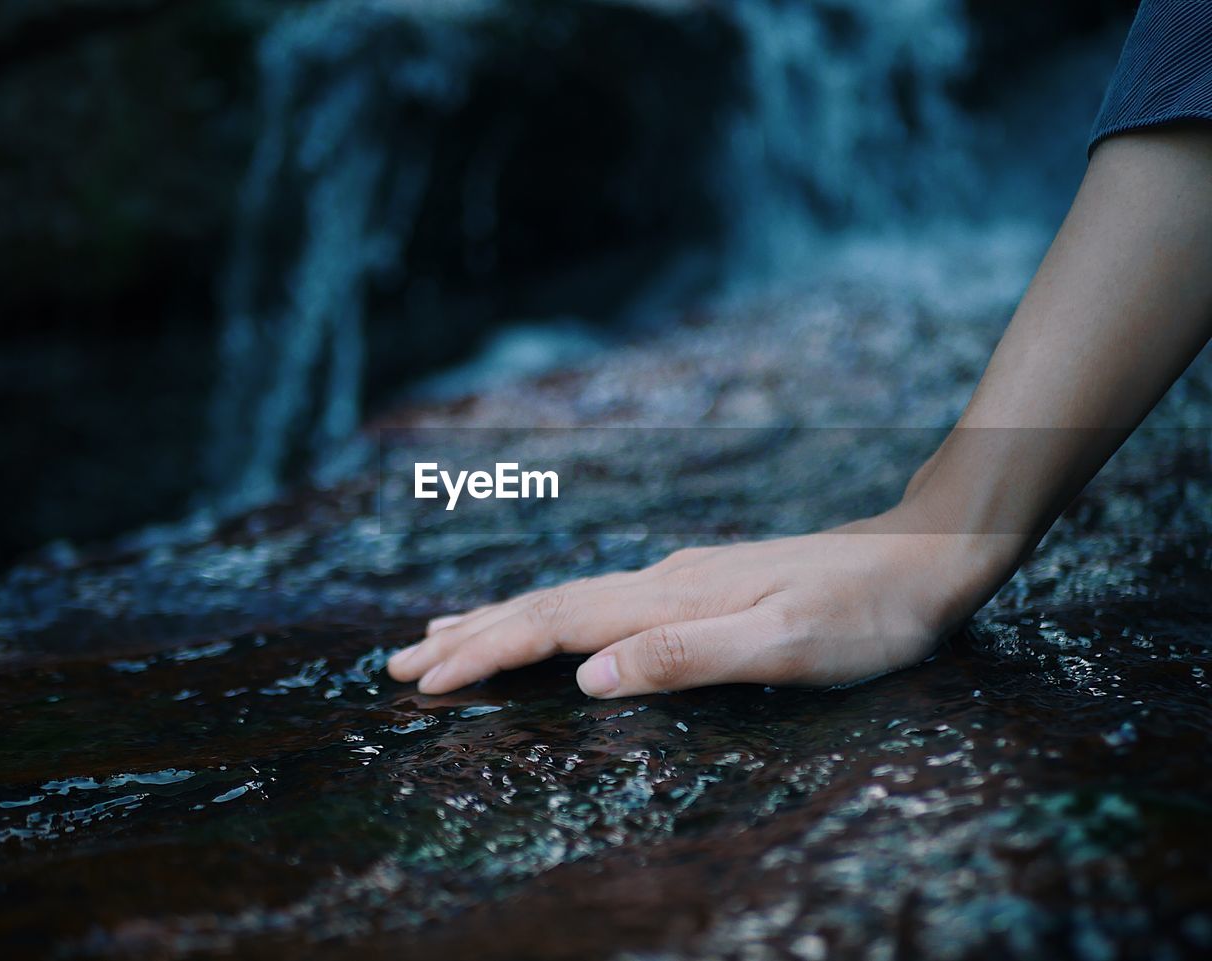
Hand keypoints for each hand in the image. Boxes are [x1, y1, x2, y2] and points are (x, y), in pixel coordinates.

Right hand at [387, 506, 1015, 698]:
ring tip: (444, 637)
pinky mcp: (701, 585)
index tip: (421, 679)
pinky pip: (602, 602)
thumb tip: (588, 678)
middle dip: (469, 636)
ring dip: (501, 621)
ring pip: (569, 599)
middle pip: (545, 606)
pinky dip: (552, 616)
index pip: (554, 627)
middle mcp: (662, 582)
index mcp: (670, 600)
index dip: (484, 652)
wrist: (925, 557)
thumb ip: (686, 658)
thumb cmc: (867, 616)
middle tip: (399, 662)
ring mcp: (680, 579)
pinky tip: (552, 622)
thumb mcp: (786, 647)